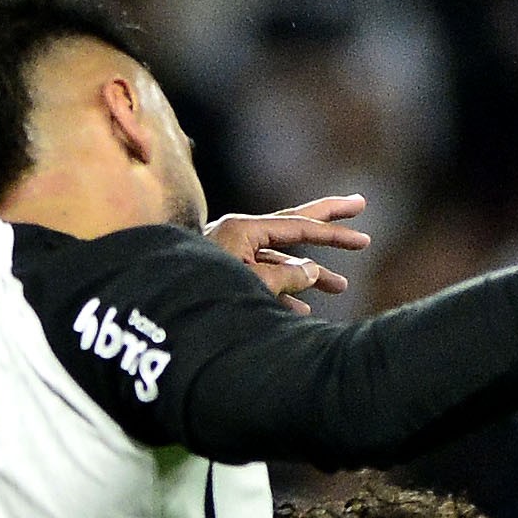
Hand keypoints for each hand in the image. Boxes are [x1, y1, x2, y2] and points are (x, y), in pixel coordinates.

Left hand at [205, 196, 370, 312]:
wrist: (153, 304)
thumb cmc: (199, 293)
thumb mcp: (249, 284)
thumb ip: (285, 277)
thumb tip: (310, 270)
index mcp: (243, 229)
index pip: (298, 226)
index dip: (333, 233)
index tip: (364, 237)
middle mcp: (238, 236)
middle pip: (293, 226)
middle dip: (327, 222)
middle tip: (359, 205)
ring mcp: (231, 257)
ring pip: (280, 262)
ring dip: (309, 277)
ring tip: (340, 286)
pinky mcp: (224, 280)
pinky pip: (261, 283)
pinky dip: (282, 296)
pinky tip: (302, 312)